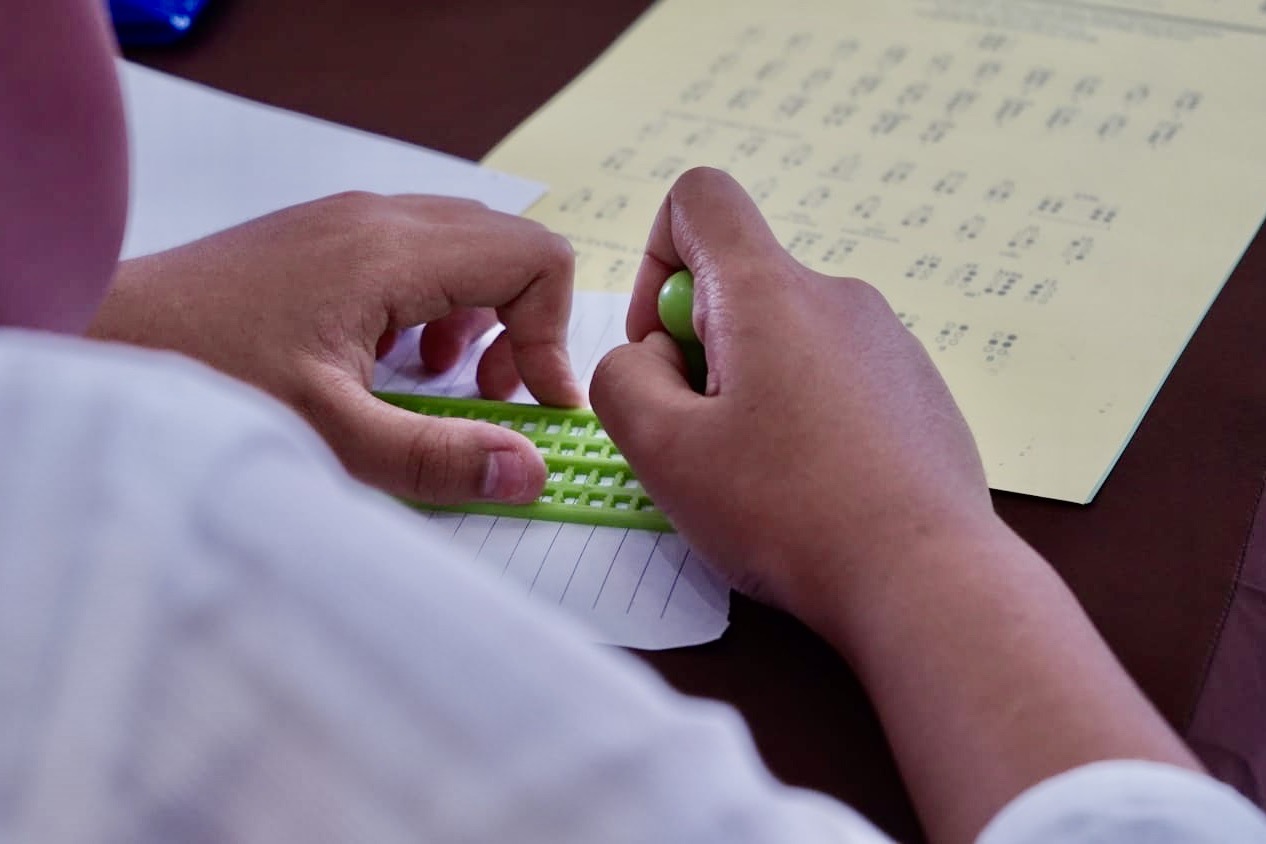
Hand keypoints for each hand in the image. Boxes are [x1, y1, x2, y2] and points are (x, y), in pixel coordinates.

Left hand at [89, 192, 581, 503]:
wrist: (105, 337)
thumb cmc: (208, 377)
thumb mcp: (331, 434)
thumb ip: (439, 457)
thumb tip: (530, 472)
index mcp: (392, 252)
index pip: (534, 258)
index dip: (553, 334)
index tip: (536, 405)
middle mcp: (380, 218)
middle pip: (508, 246)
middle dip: (523, 325)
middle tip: (494, 397)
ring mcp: (349, 221)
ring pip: (466, 247)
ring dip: (480, 316)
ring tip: (445, 379)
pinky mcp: (326, 238)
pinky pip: (419, 253)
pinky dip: (436, 304)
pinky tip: (395, 358)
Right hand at [590, 168, 997, 628]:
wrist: (926, 578)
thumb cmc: (792, 514)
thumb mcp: (662, 451)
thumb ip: (621, 380)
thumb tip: (647, 359)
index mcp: (771, 292)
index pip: (700, 199)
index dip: (656, 257)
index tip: (660, 346)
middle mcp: (837, 298)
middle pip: (740, 284)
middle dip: (700, 352)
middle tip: (705, 439)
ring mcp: (887, 343)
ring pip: (786, 338)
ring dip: (752, 390)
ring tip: (761, 476)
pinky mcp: (916, 390)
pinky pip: (835, 378)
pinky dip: (805, 417)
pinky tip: (813, 489)